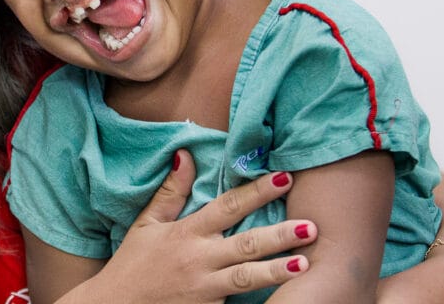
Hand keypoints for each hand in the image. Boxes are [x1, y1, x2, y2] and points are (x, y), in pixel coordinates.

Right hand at [62, 150, 315, 303]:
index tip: (284, 177)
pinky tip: (284, 297)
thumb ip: (171, 191)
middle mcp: (199, 259)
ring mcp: (205, 289)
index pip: (227, 206)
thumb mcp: (147, 224)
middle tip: (311, 226)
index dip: (256, 192)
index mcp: (186, 232)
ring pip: (247, 277)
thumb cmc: (132, 264)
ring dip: (277, 270)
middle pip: (245, 243)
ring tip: (304, 263)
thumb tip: (185, 154)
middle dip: (279, 234)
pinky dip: (259, 299)